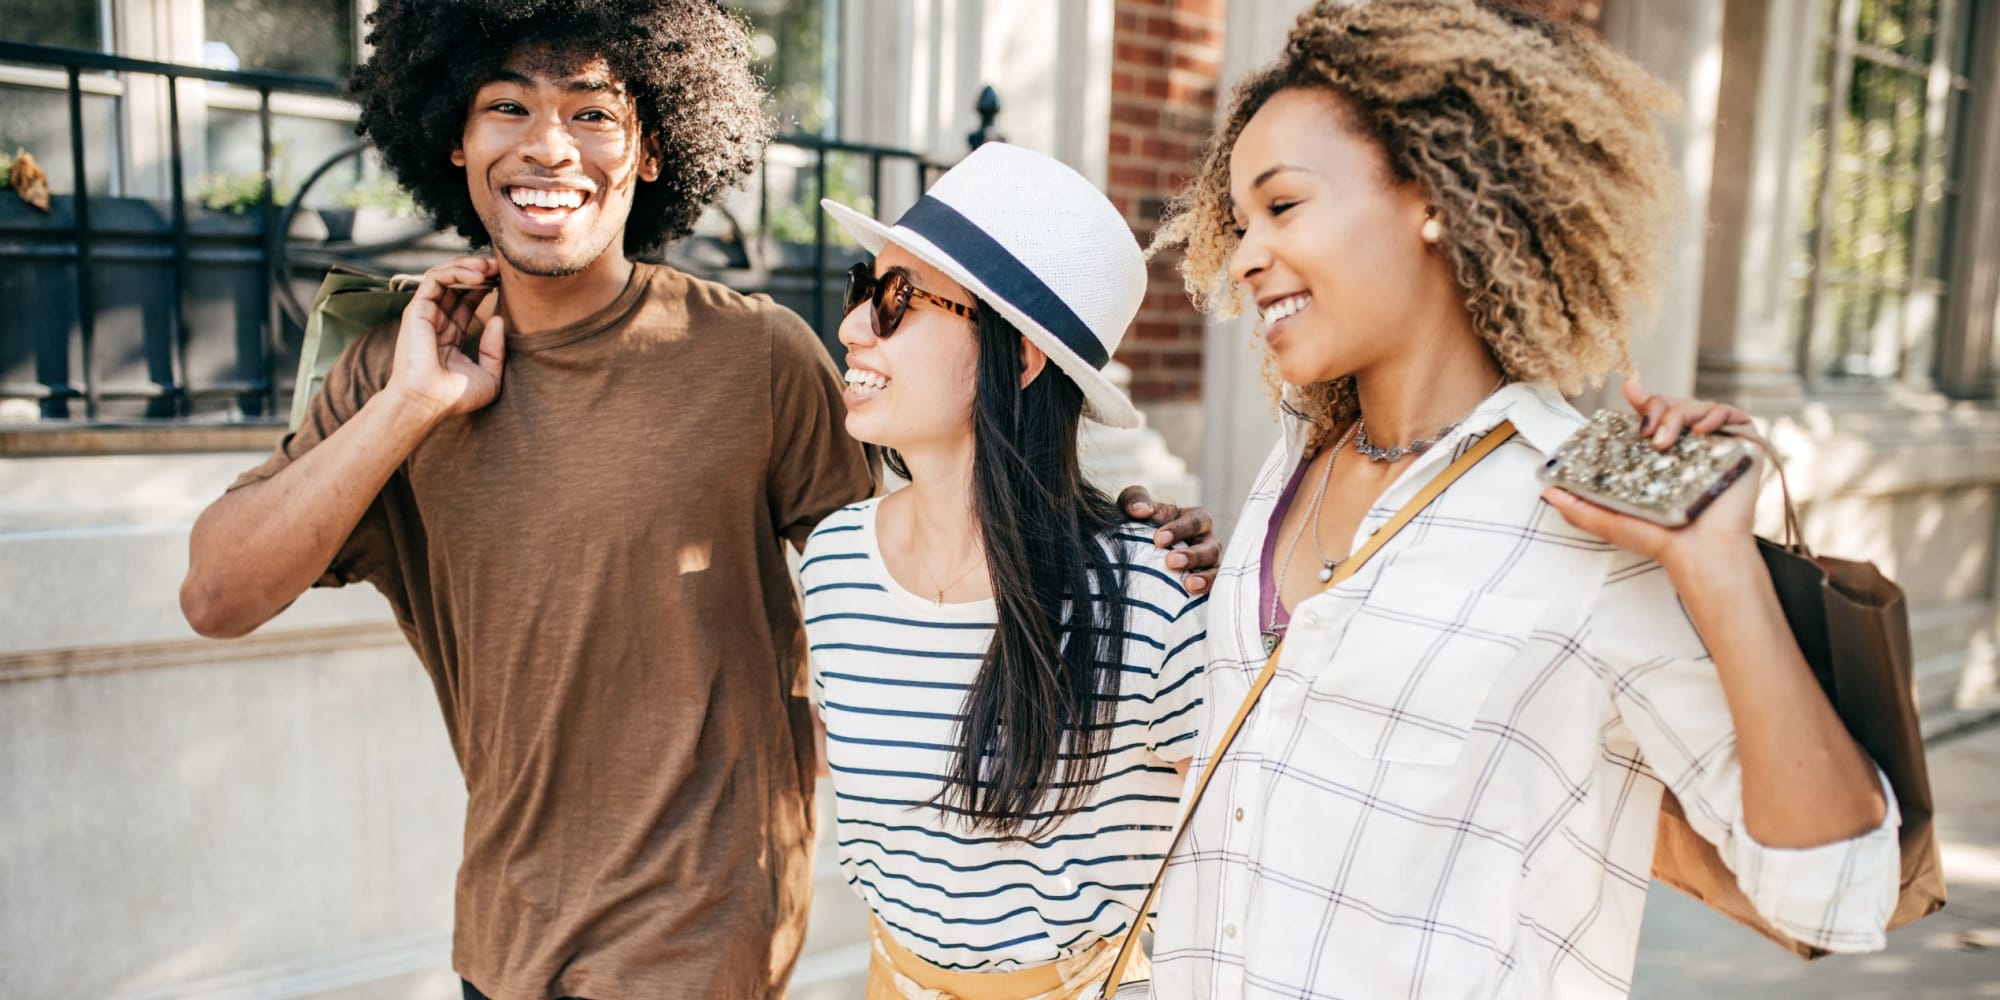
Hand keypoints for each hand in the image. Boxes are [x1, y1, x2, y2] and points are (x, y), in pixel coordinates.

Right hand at [386, 255, 505, 422]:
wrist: (428, 402)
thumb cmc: (455, 397)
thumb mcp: (489, 376)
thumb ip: (496, 350)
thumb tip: (497, 318)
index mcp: (450, 335)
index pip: (466, 301)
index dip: (485, 287)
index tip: (505, 281)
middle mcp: (436, 321)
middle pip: (456, 284)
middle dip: (478, 271)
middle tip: (500, 266)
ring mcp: (425, 314)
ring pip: (444, 276)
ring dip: (468, 266)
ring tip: (490, 266)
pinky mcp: (417, 309)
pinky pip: (434, 279)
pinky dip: (455, 271)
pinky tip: (478, 276)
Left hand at [1119, 486, 1219, 593]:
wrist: (1137, 549)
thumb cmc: (1140, 522)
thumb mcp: (1135, 504)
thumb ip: (1135, 500)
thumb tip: (1139, 510)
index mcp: (1195, 519)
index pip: (1194, 521)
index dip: (1179, 529)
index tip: (1158, 539)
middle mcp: (1206, 542)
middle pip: (1209, 548)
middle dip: (1192, 555)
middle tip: (1171, 562)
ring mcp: (1208, 565)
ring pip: (1215, 570)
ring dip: (1205, 577)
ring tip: (1189, 585)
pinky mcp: (1204, 585)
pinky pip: (1212, 591)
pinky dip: (1206, 594)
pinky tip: (1193, 599)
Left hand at [1542, 378, 1760, 576]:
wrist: (1700, 551)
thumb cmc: (1660, 538)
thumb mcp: (1609, 519)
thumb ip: (1577, 505)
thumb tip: (1545, 490)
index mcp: (1661, 455)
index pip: (1650, 416)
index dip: (1642, 399)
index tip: (1629, 389)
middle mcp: (1689, 445)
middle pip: (1672, 405)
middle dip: (1656, 408)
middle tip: (1646, 432)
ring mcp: (1716, 443)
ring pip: (1696, 405)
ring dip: (1677, 415)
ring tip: (1666, 442)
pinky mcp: (1743, 445)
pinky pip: (1731, 413)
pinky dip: (1715, 414)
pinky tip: (1701, 431)